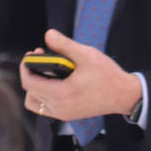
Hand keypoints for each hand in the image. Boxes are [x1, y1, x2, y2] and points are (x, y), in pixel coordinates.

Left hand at [20, 27, 142, 125]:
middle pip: (29, 92)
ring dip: (35, 87)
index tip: (34, 53)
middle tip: (43, 58)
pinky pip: (46, 107)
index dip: (26, 66)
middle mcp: (59, 108)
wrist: (124, 95)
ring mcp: (63, 114)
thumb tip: (48, 35)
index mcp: (61, 94)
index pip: (29, 83)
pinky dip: (44, 95)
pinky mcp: (68, 115)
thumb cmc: (108, 76)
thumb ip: (65, 45)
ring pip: (35, 103)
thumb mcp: (87, 55)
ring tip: (46, 72)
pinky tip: (54, 82)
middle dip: (31, 73)